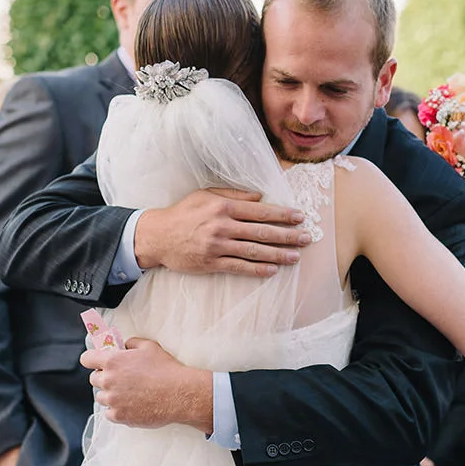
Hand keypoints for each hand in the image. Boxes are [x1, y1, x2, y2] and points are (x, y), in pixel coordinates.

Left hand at [81, 338, 212, 430]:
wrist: (179, 394)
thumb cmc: (166, 370)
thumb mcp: (149, 346)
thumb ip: (131, 343)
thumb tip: (125, 345)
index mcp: (113, 361)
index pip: (87, 359)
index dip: (92, 359)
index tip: (96, 361)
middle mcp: (109, 381)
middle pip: (94, 379)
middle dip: (104, 377)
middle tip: (120, 378)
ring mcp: (113, 400)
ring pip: (101, 397)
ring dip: (110, 394)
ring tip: (128, 393)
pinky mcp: (120, 416)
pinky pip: (109, 414)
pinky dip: (117, 410)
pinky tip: (130, 405)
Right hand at [134, 189, 309, 278]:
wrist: (158, 235)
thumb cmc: (184, 212)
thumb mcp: (206, 195)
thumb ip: (234, 195)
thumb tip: (260, 197)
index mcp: (224, 207)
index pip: (261, 211)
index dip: (283, 214)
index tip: (300, 217)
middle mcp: (222, 226)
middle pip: (262, 232)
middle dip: (287, 236)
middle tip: (306, 238)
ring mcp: (217, 246)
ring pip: (254, 251)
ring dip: (278, 255)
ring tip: (295, 257)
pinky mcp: (211, 263)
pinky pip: (238, 267)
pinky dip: (256, 269)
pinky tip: (272, 270)